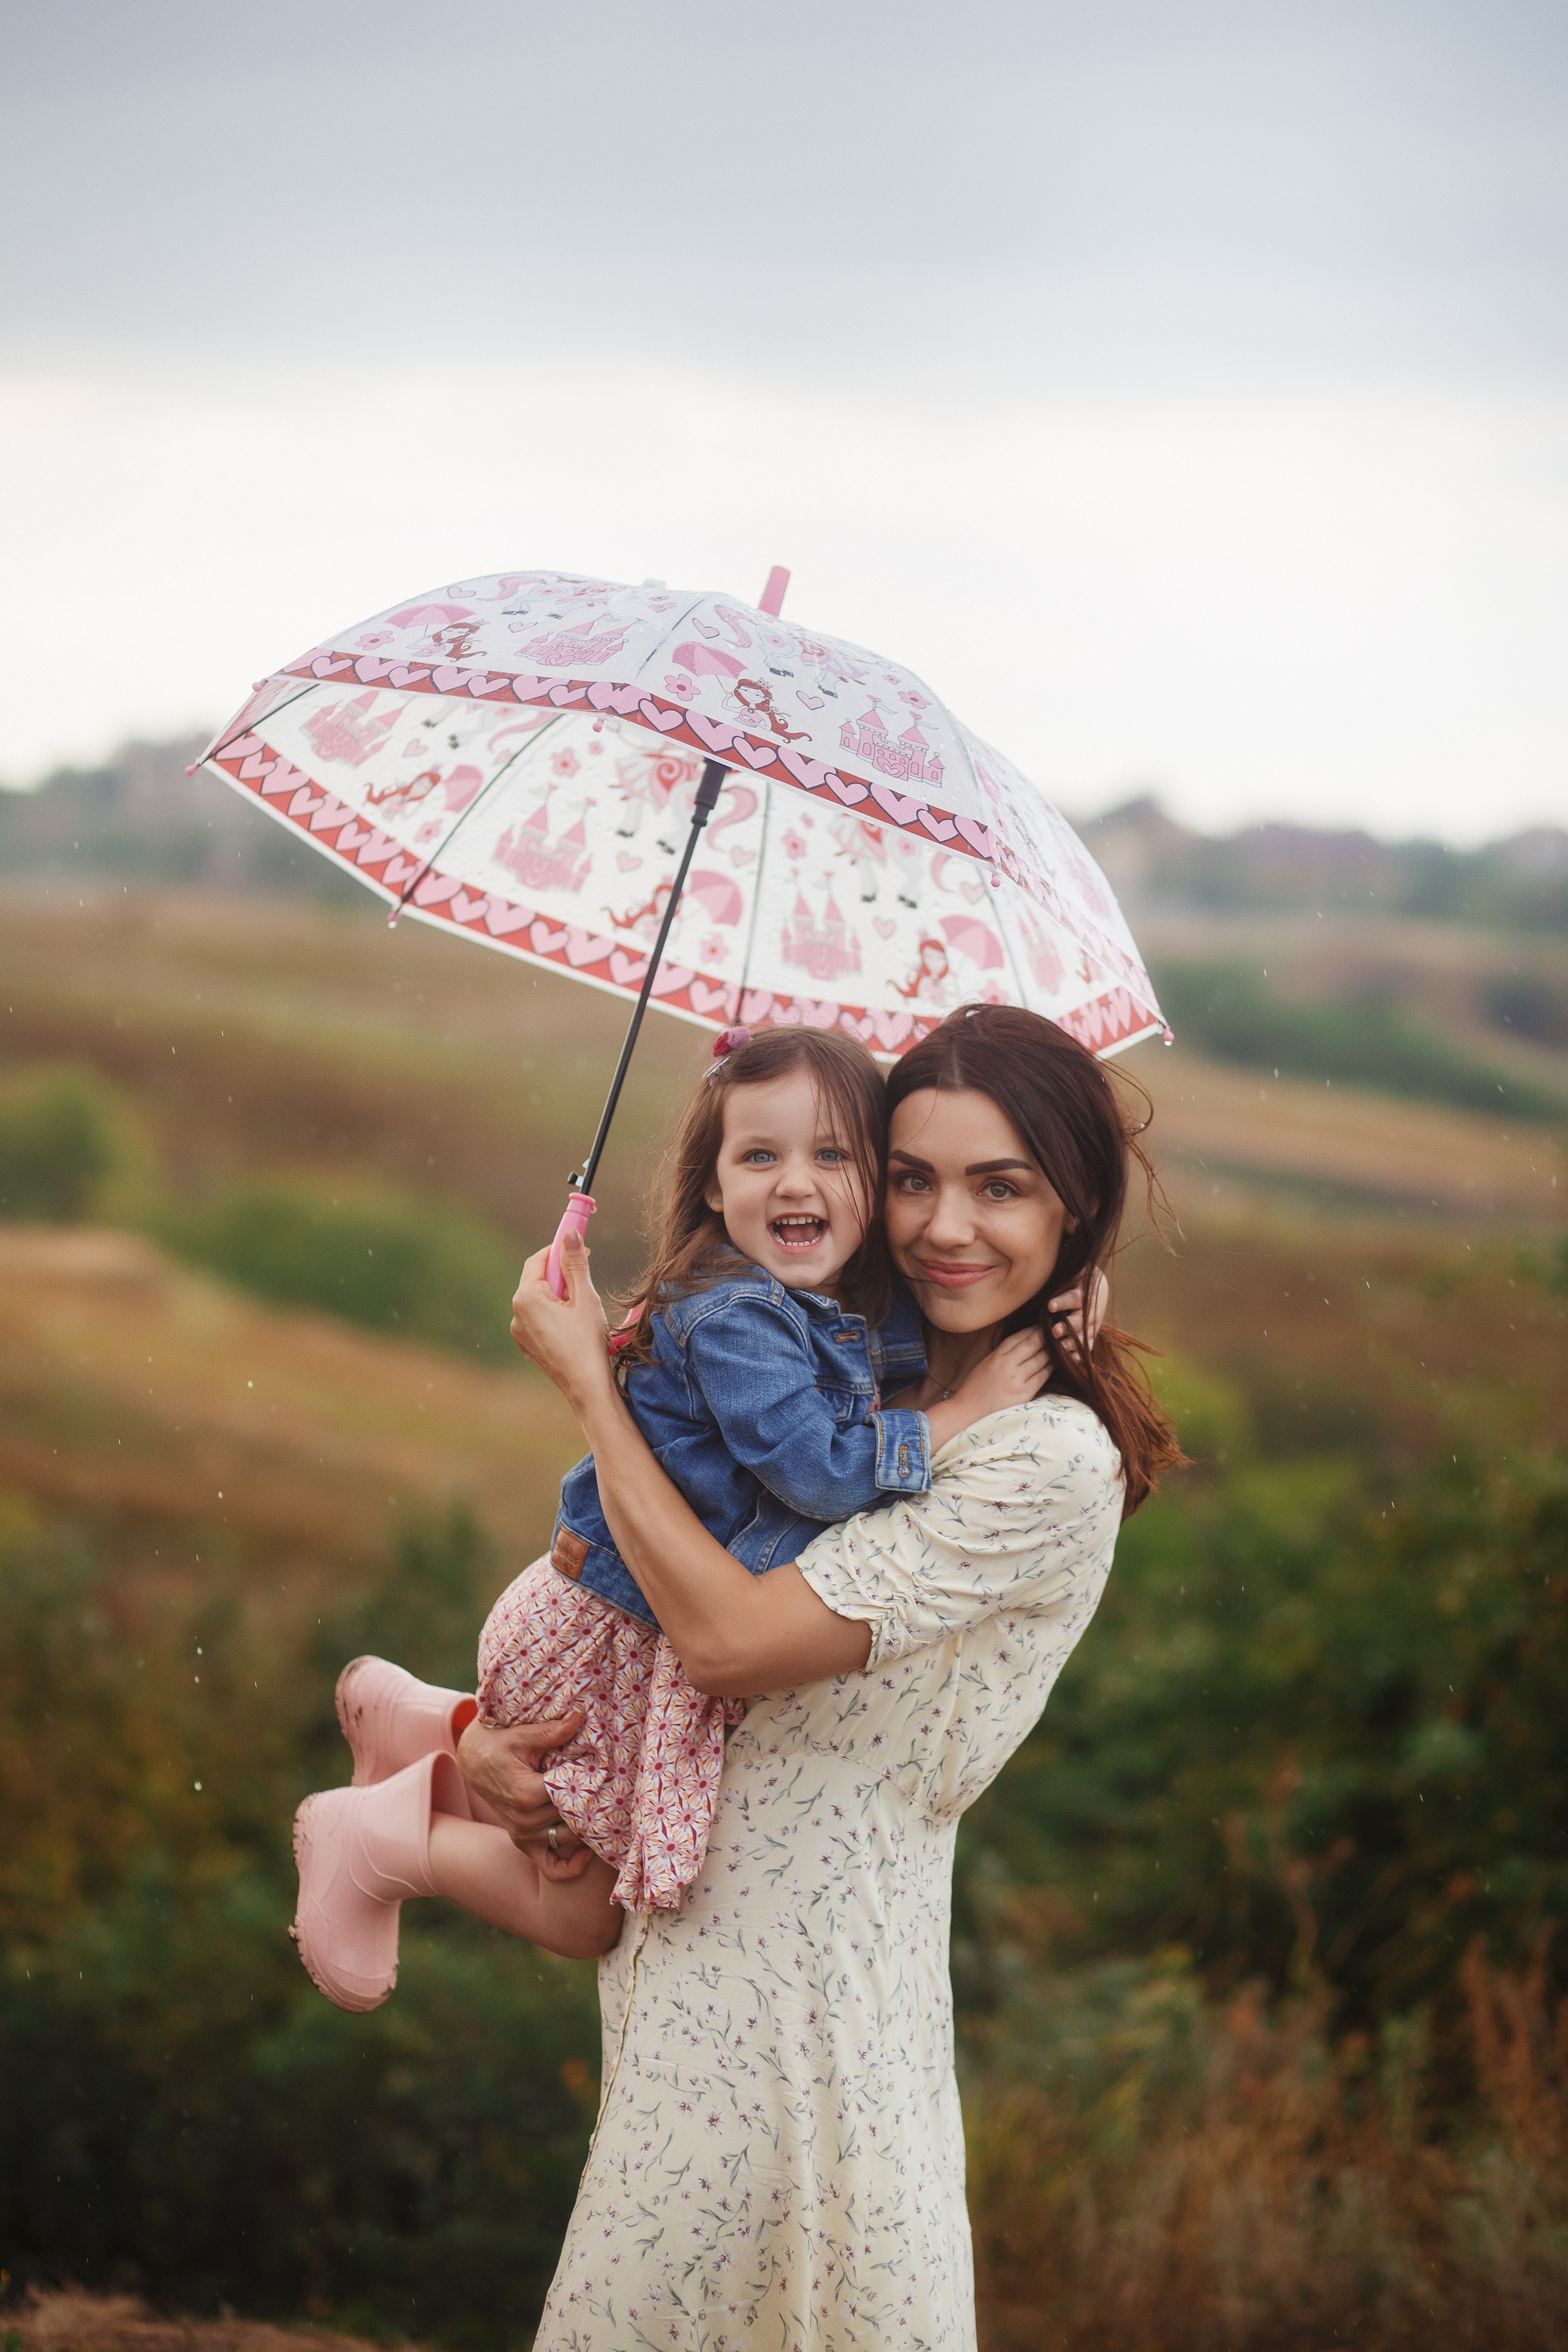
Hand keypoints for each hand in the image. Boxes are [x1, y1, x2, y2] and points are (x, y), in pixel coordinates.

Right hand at [456, 1713, 593, 1877]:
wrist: (474, 1761)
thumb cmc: (498, 1744)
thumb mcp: (522, 1735)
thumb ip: (551, 1732)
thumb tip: (577, 1718)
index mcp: (525, 1794)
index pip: (570, 1796)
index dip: (591, 1786)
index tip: (609, 1776)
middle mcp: (524, 1820)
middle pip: (572, 1819)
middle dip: (593, 1807)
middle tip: (616, 1795)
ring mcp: (523, 1835)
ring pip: (567, 1839)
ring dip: (586, 1830)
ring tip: (606, 1814)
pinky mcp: (523, 1842)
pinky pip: (550, 1867)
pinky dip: (569, 1868)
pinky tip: (586, 1854)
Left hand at [510, 1234, 612, 1406]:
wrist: (586, 1387)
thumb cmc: (588, 1342)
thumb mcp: (585, 1298)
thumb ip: (575, 1264)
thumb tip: (570, 1234)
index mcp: (526, 1298)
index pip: (538, 1260)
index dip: (558, 1250)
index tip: (579, 1247)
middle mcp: (516, 1314)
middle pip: (537, 1281)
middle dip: (560, 1276)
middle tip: (585, 1278)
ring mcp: (519, 1332)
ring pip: (539, 1302)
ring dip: (559, 1297)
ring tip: (582, 1310)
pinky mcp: (527, 1346)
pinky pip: (538, 1320)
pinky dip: (554, 1316)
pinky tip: (573, 1327)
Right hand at [951, 1326, 1049, 1416]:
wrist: (970, 1411)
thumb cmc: (976, 1387)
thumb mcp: (986, 1363)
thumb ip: (1003, 1352)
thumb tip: (1024, 1342)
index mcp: (996, 1356)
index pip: (1018, 1337)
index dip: (1032, 1329)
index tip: (1041, 1325)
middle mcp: (1007, 1365)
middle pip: (1032, 1345)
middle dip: (1045, 1336)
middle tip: (1056, 1331)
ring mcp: (1017, 1380)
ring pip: (1041, 1359)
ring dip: (1051, 1351)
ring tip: (1059, 1345)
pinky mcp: (1024, 1393)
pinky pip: (1042, 1376)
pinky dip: (1050, 1368)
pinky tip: (1055, 1363)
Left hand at [1048, 1268, 1108, 1367]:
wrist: (1098, 1287)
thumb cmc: (1077, 1278)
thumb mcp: (1073, 1272)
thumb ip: (1062, 1274)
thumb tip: (1042, 1267)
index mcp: (1084, 1293)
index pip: (1073, 1298)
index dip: (1062, 1302)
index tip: (1050, 1305)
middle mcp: (1091, 1310)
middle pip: (1080, 1320)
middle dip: (1068, 1327)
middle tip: (1054, 1331)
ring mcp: (1093, 1324)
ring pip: (1084, 1336)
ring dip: (1072, 1343)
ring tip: (1059, 1348)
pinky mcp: (1092, 1333)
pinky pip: (1088, 1346)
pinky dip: (1080, 1353)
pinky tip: (1072, 1360)